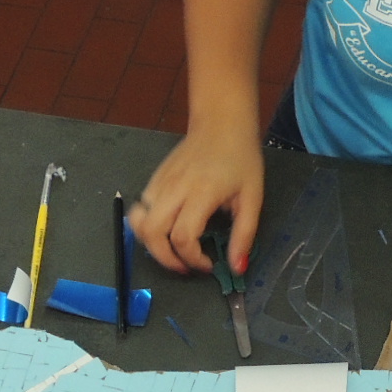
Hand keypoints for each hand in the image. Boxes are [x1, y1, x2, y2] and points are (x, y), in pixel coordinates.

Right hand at [128, 128, 264, 276]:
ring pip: (139, 222)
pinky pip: (140, 209)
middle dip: (165, 259)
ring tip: (171, 250)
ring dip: (151, 243)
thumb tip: (237, 268)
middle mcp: (174, 188)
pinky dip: (148, 226)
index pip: (183, 236)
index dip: (193, 259)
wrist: (221, 123)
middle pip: (152, 233)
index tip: (208, 264)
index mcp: (201, 192)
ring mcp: (160, 182)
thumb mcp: (253, 198)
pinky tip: (168, 230)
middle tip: (184, 266)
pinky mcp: (154, 178)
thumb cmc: (241, 158)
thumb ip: (244, 235)